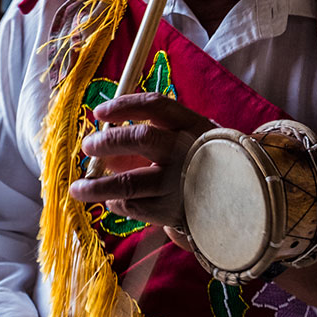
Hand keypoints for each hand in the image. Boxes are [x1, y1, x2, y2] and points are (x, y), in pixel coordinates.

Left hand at [68, 92, 213, 227]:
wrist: (239, 199)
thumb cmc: (199, 160)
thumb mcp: (182, 140)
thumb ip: (146, 140)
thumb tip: (103, 149)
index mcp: (191, 125)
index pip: (155, 105)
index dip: (124, 106)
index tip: (99, 112)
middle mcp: (186, 151)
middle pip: (141, 139)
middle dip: (108, 141)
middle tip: (88, 146)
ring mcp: (180, 183)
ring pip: (130, 183)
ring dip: (98, 186)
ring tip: (77, 189)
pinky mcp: (174, 211)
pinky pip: (135, 207)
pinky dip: (117, 204)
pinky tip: (110, 201)